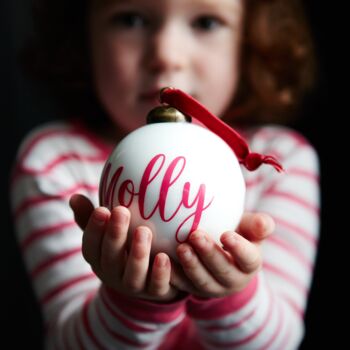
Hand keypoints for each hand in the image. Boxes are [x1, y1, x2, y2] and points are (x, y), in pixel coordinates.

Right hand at [69, 194, 185, 302]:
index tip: (102, 209)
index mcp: (98, 258)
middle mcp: (113, 274)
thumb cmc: (123, 246)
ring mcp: (134, 285)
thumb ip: (91, 217)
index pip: (91, 245)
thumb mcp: (106, 232)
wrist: (146, 280)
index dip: (94, 229)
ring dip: (137, 254)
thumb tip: (75, 197)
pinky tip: (163, 257)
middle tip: (121, 211)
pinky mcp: (155, 292)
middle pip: (110, 258)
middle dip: (114, 235)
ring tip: (144, 231)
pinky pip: (157, 286)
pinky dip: (159, 273)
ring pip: (132, 275)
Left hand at [175, 212, 274, 297]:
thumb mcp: (249, 228)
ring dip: (191, 266)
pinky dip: (173, 276)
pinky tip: (163, 261)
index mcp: (250, 264)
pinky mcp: (193, 289)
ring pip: (203, 282)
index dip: (239, 249)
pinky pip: (183, 286)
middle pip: (223, 271)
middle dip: (209, 254)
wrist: (221, 251)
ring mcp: (213, 288)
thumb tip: (264, 223)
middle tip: (195, 235)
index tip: (226, 234)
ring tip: (181, 248)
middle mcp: (233, 280)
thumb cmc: (237, 233)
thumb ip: (257, 225)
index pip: (249, 259)